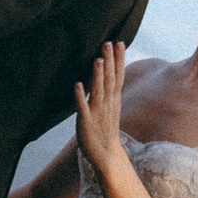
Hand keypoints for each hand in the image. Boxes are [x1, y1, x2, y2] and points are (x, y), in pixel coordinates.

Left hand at [73, 40, 126, 175]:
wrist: (106, 155)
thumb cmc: (106, 128)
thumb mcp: (111, 106)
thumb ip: (110, 89)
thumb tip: (110, 72)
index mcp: (114, 99)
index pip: (118, 75)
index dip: (119, 59)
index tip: (119, 42)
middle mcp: (107, 103)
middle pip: (109, 79)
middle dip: (109, 61)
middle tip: (108, 43)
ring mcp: (97, 112)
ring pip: (98, 91)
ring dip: (97, 75)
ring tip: (97, 60)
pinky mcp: (86, 122)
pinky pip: (82, 108)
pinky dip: (80, 96)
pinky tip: (77, 85)